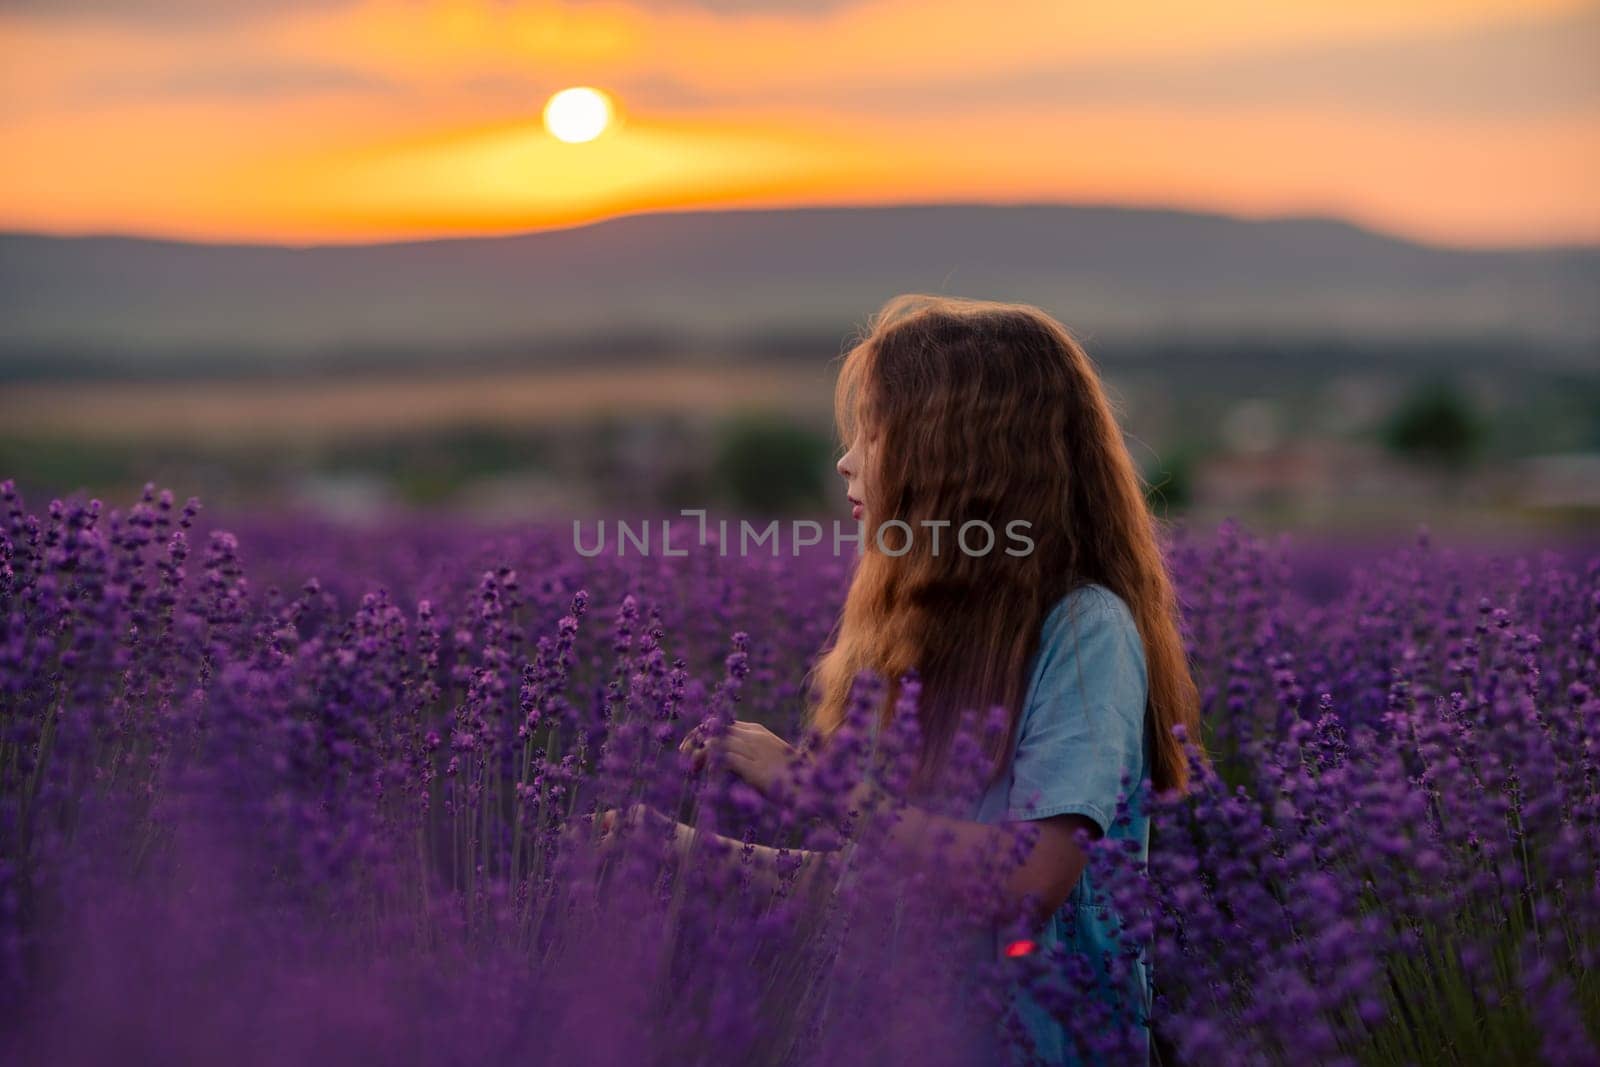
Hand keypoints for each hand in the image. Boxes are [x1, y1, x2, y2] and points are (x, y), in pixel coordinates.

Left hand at [679, 719, 802, 796]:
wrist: (811, 788)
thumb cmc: (792, 778)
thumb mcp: (770, 760)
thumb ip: (751, 755)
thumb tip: (727, 761)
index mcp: (757, 731)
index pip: (722, 722)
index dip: (703, 732)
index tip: (691, 747)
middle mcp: (753, 735)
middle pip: (714, 728)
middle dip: (694, 739)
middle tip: (683, 753)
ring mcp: (753, 749)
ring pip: (714, 739)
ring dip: (696, 752)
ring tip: (689, 767)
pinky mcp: (751, 765)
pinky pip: (720, 755)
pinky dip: (705, 761)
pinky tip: (699, 772)